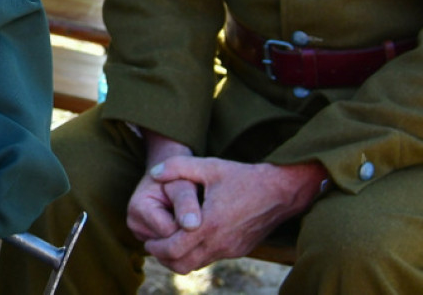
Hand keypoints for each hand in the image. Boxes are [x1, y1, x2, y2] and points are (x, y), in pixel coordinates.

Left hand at [139, 157, 324, 273]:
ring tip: (168, 241)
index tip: (147, 238)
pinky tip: (190, 238)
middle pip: (182, 264)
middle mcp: (221, 243)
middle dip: (163, 256)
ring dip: (179, 257)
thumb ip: (178, 167)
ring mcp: (231, 249)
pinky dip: (196, 254)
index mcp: (210, 225)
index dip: (156, 246)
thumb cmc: (243, 177)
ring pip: (196, 265)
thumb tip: (153, 173)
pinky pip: (211, 259)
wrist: (282, 191)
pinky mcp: (239, 250)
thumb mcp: (209, 166)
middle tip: (153, 243)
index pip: (174, 249)